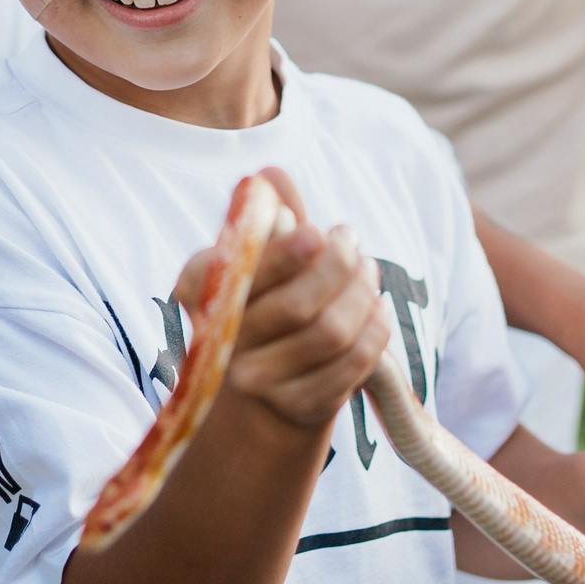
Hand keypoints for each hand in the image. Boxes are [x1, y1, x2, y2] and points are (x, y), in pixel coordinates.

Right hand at [172, 168, 389, 431]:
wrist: (264, 381)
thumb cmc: (265, 299)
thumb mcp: (260, 258)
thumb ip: (268, 217)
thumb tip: (270, 175)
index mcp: (206, 293)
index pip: (245, 276)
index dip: (284, 256)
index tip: (317, 232)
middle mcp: (224, 344)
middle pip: (297, 306)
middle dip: (338, 266)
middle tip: (352, 240)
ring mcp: (261, 383)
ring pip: (330, 333)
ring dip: (360, 294)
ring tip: (367, 270)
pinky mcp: (301, 408)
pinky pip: (352, 365)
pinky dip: (375, 330)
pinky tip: (378, 307)